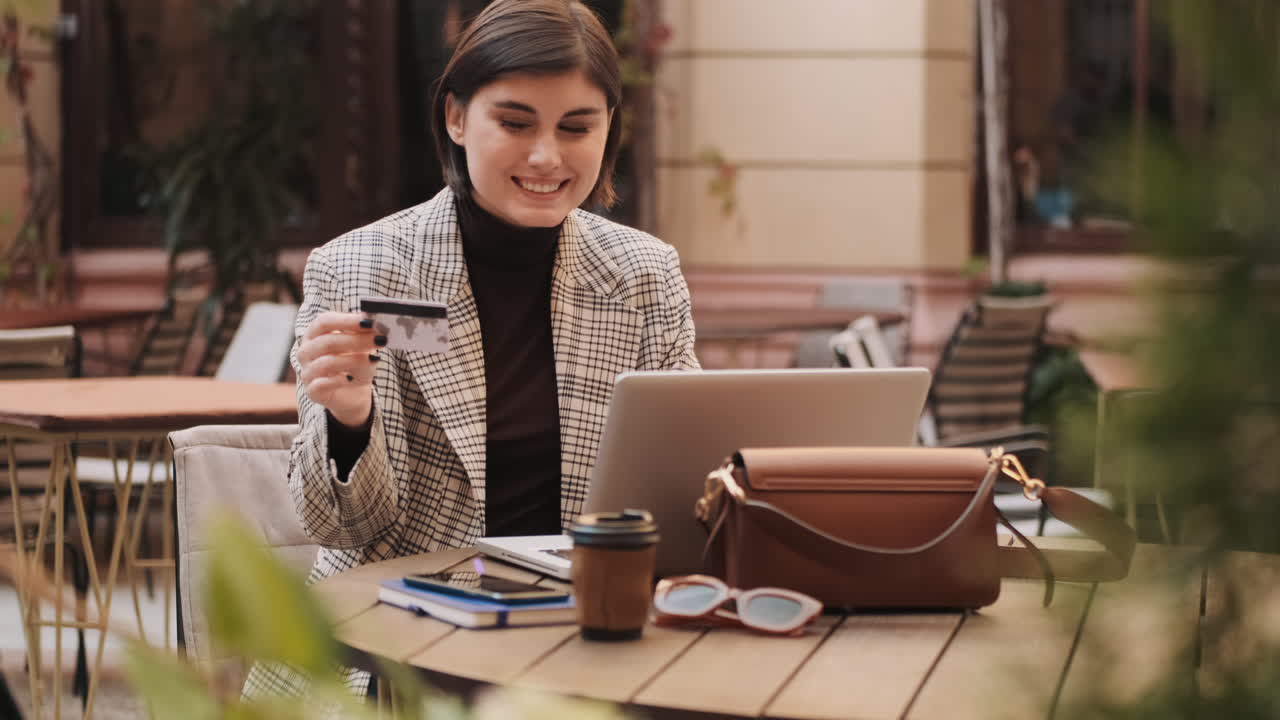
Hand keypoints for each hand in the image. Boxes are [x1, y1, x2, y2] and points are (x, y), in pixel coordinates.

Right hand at [297, 312, 383, 428]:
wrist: (353, 392)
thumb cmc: (355, 363)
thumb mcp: (363, 346)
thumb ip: (364, 334)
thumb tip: (373, 322)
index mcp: (314, 334)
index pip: (324, 321)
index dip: (346, 320)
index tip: (368, 322)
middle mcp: (306, 351)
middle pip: (327, 341)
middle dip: (356, 340)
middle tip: (379, 340)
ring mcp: (307, 372)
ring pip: (326, 362)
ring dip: (352, 359)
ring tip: (374, 359)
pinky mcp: (312, 391)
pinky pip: (321, 384)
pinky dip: (337, 380)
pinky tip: (350, 379)